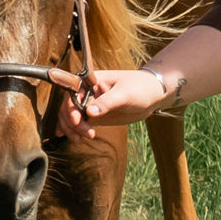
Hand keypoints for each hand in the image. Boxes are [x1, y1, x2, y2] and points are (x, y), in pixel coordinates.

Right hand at [62, 67, 176, 141]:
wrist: (152, 95)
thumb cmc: (140, 87)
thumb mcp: (124, 94)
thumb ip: (106, 102)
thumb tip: (89, 112)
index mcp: (91, 81)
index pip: (72, 93)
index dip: (70, 107)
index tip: (77, 121)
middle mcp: (87, 92)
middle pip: (68, 107)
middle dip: (72, 122)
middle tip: (86, 134)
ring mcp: (90, 104)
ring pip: (71, 116)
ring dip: (72, 129)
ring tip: (81, 139)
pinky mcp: (95, 115)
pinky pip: (79, 123)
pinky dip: (73, 130)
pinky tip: (73, 138)